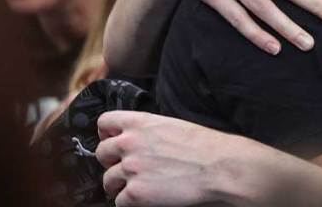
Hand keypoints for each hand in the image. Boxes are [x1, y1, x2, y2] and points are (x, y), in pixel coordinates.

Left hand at [97, 111, 257, 206]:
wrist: (220, 168)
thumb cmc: (205, 146)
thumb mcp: (173, 125)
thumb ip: (148, 131)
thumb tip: (137, 141)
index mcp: (140, 123)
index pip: (104, 122)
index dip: (107, 134)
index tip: (113, 142)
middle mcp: (129, 143)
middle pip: (101, 153)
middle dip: (111, 163)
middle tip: (126, 170)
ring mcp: (130, 169)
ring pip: (107, 180)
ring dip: (119, 185)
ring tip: (136, 188)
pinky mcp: (135, 193)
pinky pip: (119, 201)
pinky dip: (129, 202)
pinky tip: (145, 199)